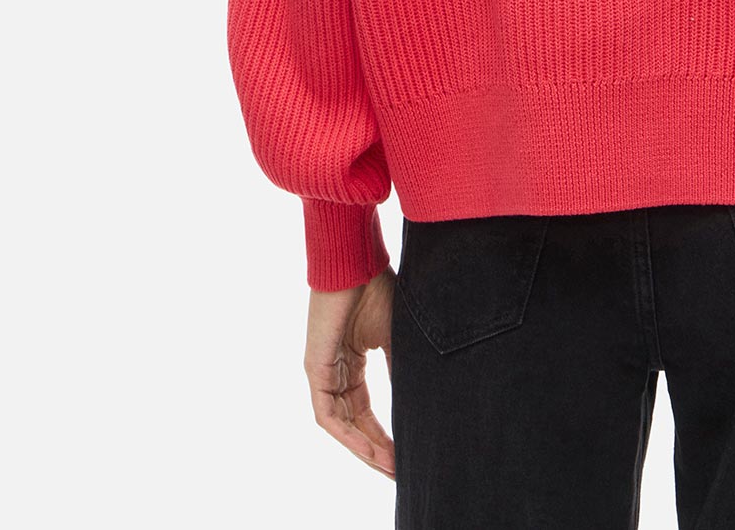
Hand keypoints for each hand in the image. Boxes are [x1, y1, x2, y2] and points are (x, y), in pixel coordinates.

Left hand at [305, 268, 397, 478]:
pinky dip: (348, 434)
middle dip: (376, 450)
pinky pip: (327, 414)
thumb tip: (419, 401)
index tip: (405, 456)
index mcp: (352, 363)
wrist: (357, 263)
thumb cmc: (377, 289)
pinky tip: (369, 450)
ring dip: (364, 449)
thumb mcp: (397, 339)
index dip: (384, 436)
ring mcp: (322, 371)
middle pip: (353, 423)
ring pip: (340, 424)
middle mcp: (334, 371)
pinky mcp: (315, 368)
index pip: (365, 411)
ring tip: (389, 468)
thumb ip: (401, 371)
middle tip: (399, 473)